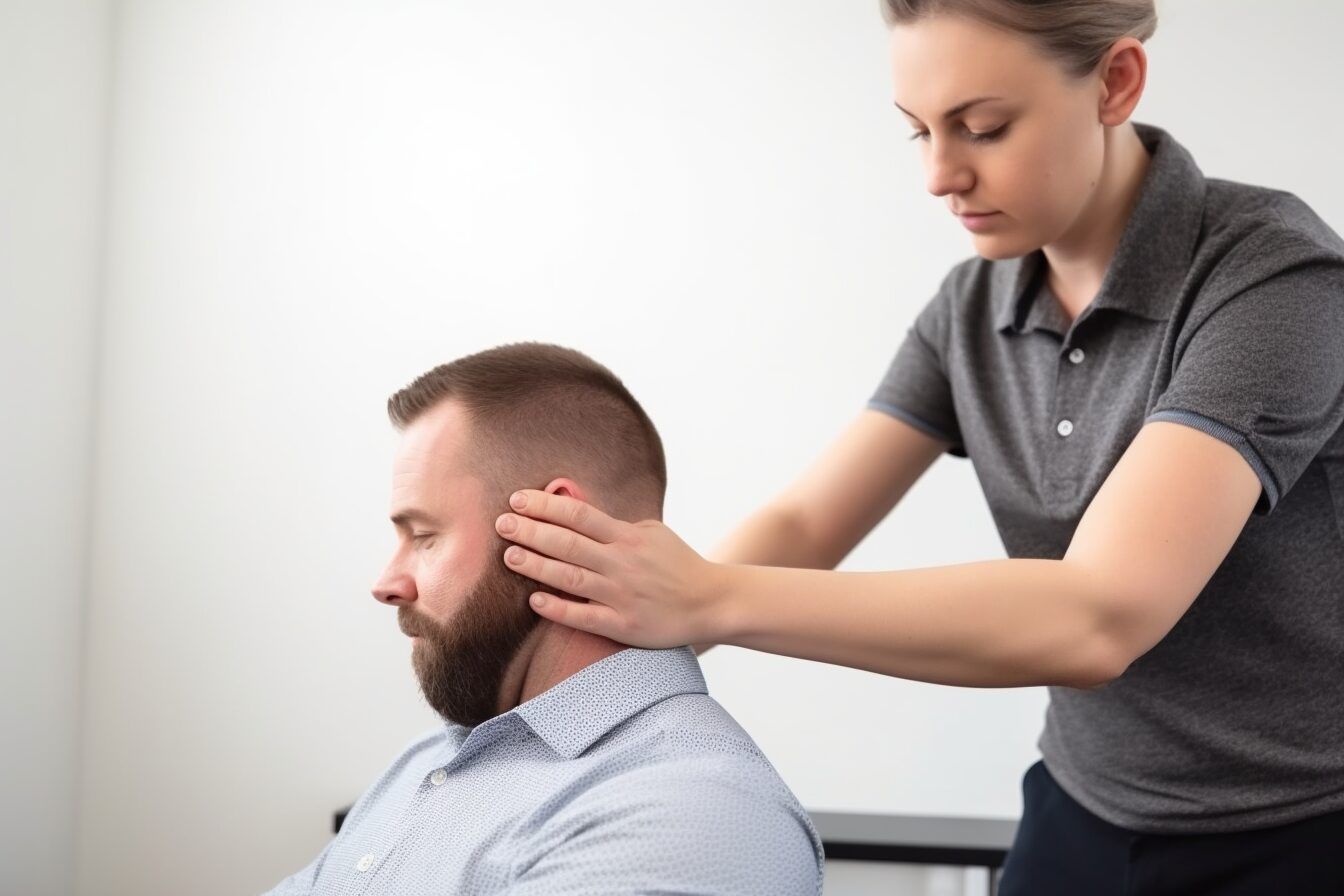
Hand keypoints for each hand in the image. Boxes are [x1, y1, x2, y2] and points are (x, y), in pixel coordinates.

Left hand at [494, 490, 730, 648]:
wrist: (710, 602)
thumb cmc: (676, 564)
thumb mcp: (651, 533)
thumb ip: (616, 525)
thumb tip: (575, 512)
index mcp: (628, 537)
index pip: (579, 515)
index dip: (545, 505)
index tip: (517, 499)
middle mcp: (622, 563)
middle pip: (568, 543)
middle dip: (531, 531)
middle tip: (501, 524)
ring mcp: (622, 595)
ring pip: (571, 577)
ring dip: (537, 566)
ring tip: (510, 556)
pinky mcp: (624, 625)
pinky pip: (585, 617)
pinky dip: (558, 608)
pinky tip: (534, 600)